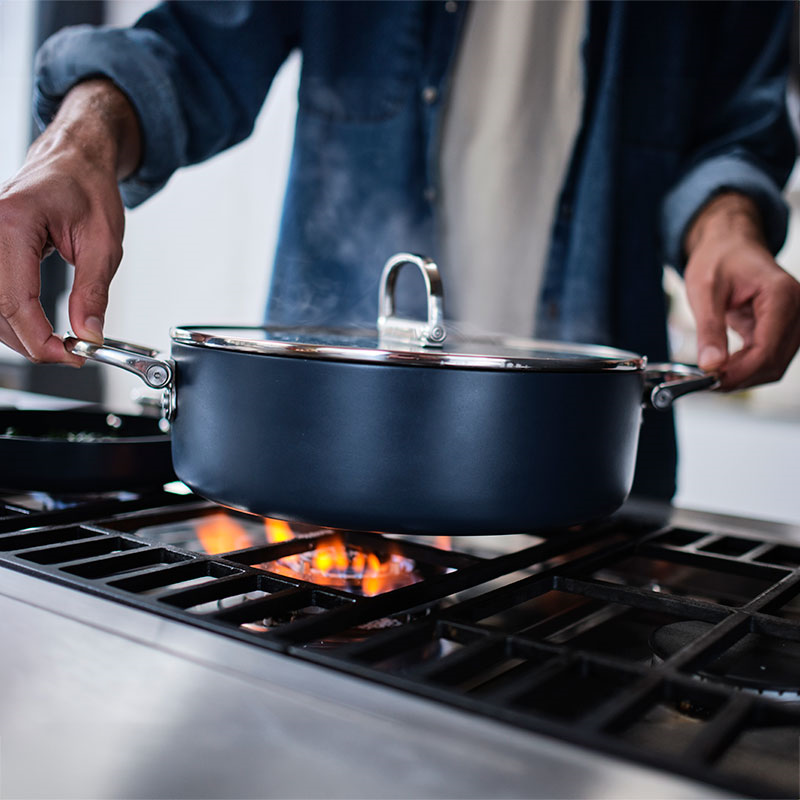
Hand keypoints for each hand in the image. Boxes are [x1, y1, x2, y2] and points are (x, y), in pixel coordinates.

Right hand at [0, 79, 139, 363]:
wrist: (74, 160)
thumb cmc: (88, 188)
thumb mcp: (104, 244)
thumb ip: (93, 293)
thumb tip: (88, 335)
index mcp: (12, 223)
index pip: (14, 300)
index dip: (40, 338)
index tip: (70, 356)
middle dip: (31, 341)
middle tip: (70, 355)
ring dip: (21, 333)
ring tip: (61, 343)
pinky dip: (15, 317)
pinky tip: (40, 327)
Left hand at [683, 192, 799, 390]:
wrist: (728, 245)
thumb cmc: (719, 258)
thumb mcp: (704, 291)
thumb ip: (709, 329)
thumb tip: (711, 365)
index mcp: (781, 295)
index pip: (767, 348)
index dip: (740, 372)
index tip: (711, 382)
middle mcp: (797, 308)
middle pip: (774, 362)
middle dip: (740, 378)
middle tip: (705, 383)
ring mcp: (794, 320)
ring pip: (774, 365)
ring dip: (743, 376)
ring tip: (711, 376)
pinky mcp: (783, 328)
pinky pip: (769, 358)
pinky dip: (746, 368)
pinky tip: (722, 369)